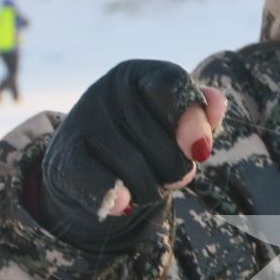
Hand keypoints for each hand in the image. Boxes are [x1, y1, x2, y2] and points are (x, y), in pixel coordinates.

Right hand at [38, 59, 227, 247]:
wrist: (88, 165)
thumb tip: (216, 103)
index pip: (171, 85)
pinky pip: (101, 185)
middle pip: (162, 143)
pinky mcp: (62, 159)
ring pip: (138, 172)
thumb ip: (201, 114)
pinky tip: (124, 204)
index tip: (200, 152)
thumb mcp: (176, 123)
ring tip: (145, 183)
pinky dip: (118, 199)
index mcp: (139, 75)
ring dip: (152, 190)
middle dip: (176, 170)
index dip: (191, 118)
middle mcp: (106, 91)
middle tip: (170, 173)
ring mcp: (81, 122)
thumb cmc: (146, 138)